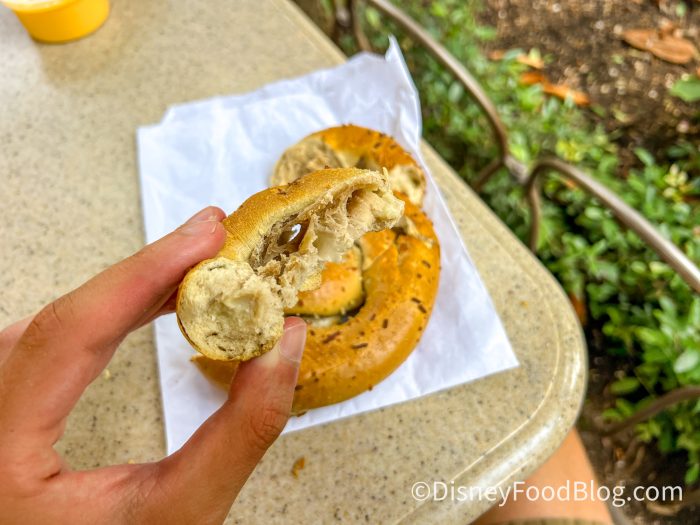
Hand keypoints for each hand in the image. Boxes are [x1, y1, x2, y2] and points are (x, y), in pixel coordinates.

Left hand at [0, 206, 306, 524]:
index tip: (204, 240)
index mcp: (3, 455)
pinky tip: (148, 304)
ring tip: (192, 269)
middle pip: (57, 320)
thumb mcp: (184, 513)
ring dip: (126, 291)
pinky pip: (56, 341)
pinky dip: (109, 314)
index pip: (68, 335)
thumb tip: (281, 343)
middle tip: (210, 241)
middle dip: (142, 274)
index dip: (142, 275)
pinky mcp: (14, 410)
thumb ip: (240, 429)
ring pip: (51, 325)